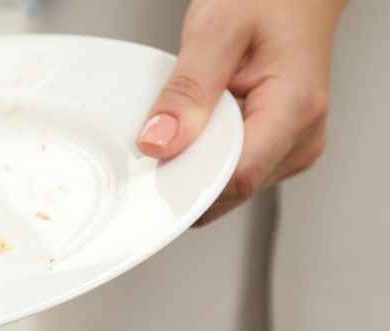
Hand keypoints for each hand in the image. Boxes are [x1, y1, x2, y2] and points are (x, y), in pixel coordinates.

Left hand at [137, 0, 346, 224]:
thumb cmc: (265, 1)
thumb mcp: (216, 30)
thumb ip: (187, 89)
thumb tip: (159, 144)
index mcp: (295, 110)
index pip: (237, 179)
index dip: (189, 184)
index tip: (150, 173)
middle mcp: (301, 138)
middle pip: (230, 190)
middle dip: (187, 175)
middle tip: (157, 139)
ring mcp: (292, 148)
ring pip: (228, 187)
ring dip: (196, 164)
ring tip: (187, 122)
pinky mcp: (277, 149)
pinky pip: (231, 170)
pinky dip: (205, 156)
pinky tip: (198, 128)